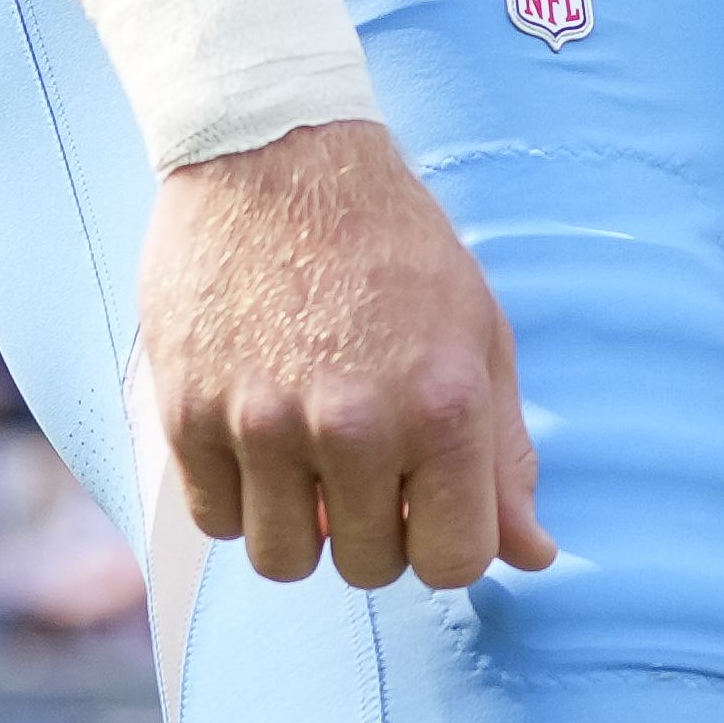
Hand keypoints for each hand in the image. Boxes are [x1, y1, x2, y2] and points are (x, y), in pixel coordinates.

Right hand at [138, 119, 550, 592]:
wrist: (278, 153)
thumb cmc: (394, 244)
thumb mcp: (477, 334)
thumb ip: (503, 454)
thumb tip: (534, 557)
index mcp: (441, 405)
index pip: (453, 561)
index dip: (442, 542)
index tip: (425, 503)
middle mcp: (353, 424)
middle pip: (368, 569)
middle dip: (373, 531)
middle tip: (364, 463)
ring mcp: (263, 422)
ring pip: (284, 560)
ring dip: (301, 525)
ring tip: (308, 456)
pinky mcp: (189, 413)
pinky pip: (216, 522)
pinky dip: (238, 498)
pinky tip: (256, 437)